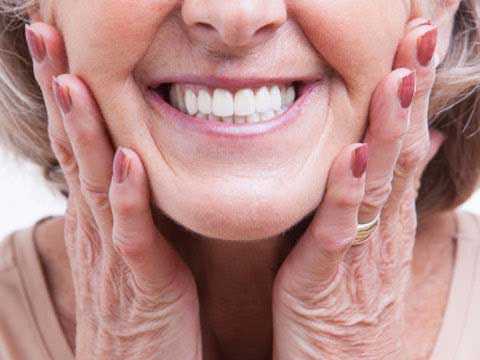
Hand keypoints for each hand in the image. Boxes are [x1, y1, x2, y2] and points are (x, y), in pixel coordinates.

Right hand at [25, 22, 201, 358]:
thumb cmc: (141, 304)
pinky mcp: (141, 282)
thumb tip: (134, 163)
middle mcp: (97, 226)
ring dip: (83, 131)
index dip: (68, 94)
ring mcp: (114, 253)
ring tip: (73, 80)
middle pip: (73, 148)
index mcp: (98, 214)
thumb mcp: (132, 244)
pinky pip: (132, 235)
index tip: (62, 46)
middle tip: (47, 34)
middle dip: (60, 91)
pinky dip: (128, 198)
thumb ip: (131, 205)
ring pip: (94, 183)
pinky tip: (126, 162)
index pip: (77, 143)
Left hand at [272, 18, 443, 359]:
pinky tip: (353, 156)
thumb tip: (403, 148)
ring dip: (390, 129)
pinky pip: (340, 229)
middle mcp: (382, 225)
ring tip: (397, 78)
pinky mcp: (328, 275)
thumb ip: (382, 194)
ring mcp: (361, 249)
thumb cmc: (350, 300)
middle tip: (422, 33)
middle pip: (401, 149)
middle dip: (410, 91)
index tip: (416, 41)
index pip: (405, 141)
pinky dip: (347, 192)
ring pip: (379, 181)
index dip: (412, 91)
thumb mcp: (371, 242)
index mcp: (387, 214)